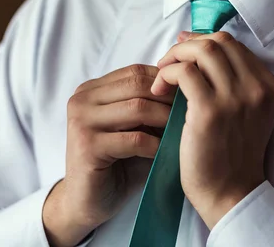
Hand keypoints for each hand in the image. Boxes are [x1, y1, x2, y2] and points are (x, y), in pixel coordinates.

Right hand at [43, 64, 176, 246]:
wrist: (86, 202)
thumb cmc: (117, 163)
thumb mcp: (133, 127)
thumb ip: (149, 105)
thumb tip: (187, 84)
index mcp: (91, 89)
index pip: (136, 71)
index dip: (166, 81)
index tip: (189, 95)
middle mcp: (81, 99)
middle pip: (137, 85)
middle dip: (169, 98)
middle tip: (192, 111)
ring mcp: (81, 121)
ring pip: (138, 108)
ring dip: (166, 120)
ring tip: (184, 130)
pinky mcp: (87, 146)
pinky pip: (134, 139)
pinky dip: (156, 145)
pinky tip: (167, 152)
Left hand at [152, 31, 273, 228]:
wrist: (230, 193)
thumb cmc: (230, 154)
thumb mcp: (244, 112)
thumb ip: (229, 81)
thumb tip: (191, 43)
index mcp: (270, 87)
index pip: (234, 45)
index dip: (203, 41)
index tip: (183, 51)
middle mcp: (258, 89)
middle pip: (220, 42)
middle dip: (188, 45)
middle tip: (168, 61)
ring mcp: (236, 98)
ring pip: (203, 51)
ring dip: (176, 56)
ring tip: (162, 74)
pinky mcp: (210, 110)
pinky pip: (185, 72)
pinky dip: (167, 74)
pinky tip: (158, 89)